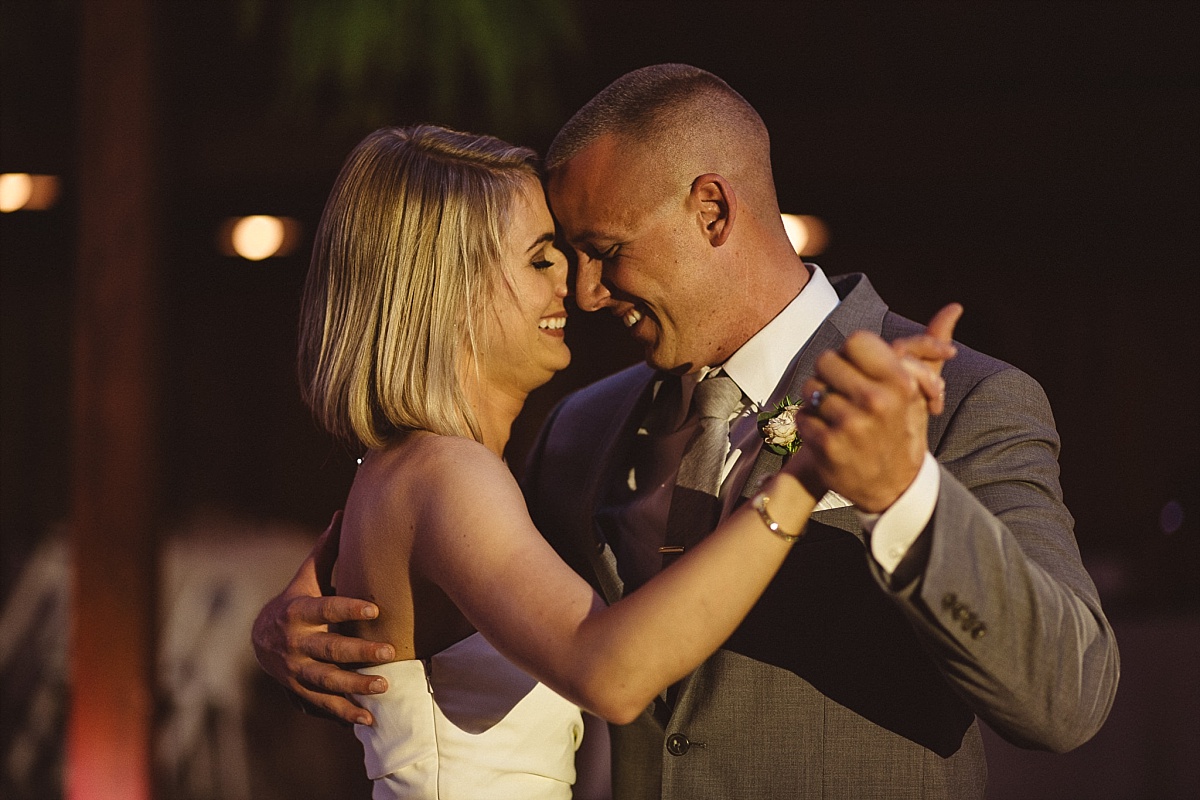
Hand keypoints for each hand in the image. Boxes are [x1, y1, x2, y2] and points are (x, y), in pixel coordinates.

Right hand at [250, 511, 395, 724]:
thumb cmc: (297, 600)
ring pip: (326, 680)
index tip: (375, 606)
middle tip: (390, 652)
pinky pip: (322, 705)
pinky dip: (344, 713)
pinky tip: (368, 719)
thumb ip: (327, 549)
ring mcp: (295, 670)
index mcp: (297, 611)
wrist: (260, 638)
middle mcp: (295, 643)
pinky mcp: (299, 691)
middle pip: (329, 648)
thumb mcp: (307, 576)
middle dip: (358, 651)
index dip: (348, 606)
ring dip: (354, 686)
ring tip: (384, 687)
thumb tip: (343, 509)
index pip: (325, 607)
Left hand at [796, 305, 961, 512]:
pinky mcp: (828, 446)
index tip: (858, 370)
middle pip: (827, 360)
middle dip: (831, 375)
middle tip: (842, 392)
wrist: (894, 488)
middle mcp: (875, 401)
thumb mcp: (921, 390)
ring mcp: (850, 424)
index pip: (856, 341)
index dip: (852, 353)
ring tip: (836, 414)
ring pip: (811, 389)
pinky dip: (809, 423)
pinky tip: (827, 433)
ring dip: (819, 400)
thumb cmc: (904, 431)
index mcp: (898, 383)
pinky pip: (803, 416)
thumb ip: (929, 347)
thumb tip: (954, 306)